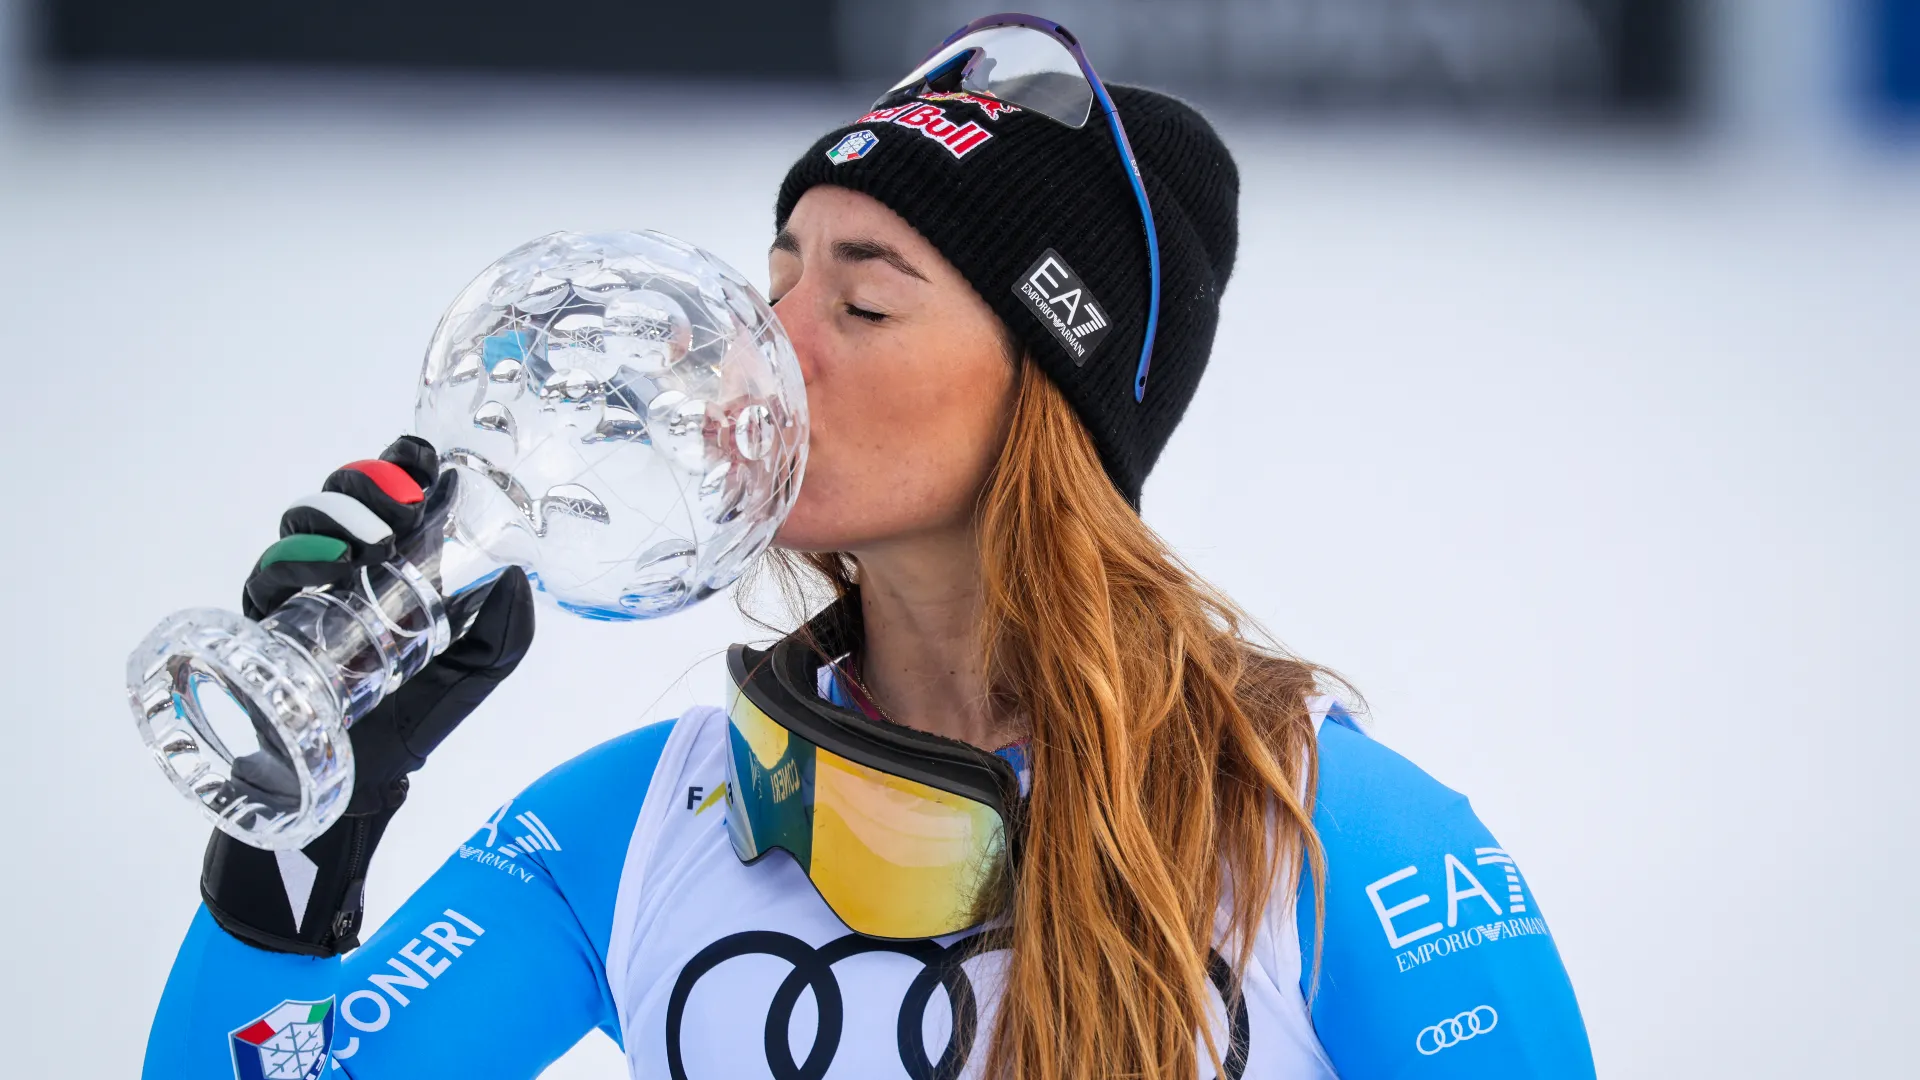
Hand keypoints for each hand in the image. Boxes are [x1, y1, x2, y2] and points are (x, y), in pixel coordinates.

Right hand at [203, 436, 535, 955]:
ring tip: (371, 548)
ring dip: (338, 515)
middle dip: (373, 483)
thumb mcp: (470, 678)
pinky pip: (266, 572)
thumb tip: (517, 576)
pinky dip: (295, 559)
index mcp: (396, 568)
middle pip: (346, 493)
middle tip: (405, 507)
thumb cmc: (408, 727)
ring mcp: (301, 588)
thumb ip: (503, 635)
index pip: (395, 495)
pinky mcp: (262, 619)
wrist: (352, 789)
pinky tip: (330, 570)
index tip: (427, 459)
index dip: (405, 465)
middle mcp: (345, 567)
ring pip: (304, 518)